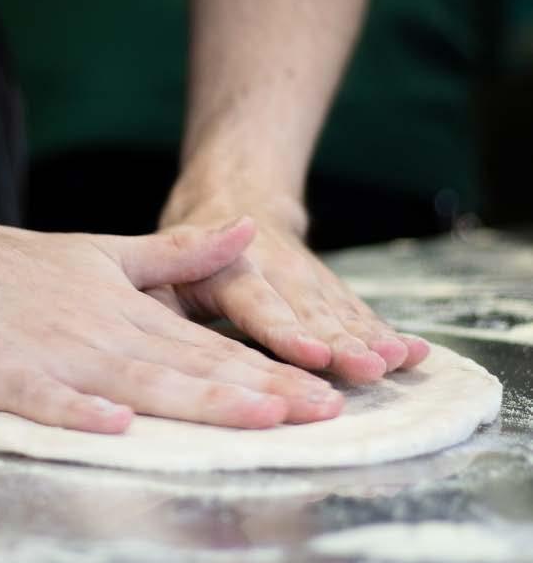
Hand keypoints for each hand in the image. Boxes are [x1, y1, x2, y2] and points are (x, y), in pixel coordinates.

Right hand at [0, 204, 344, 432]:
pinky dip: (82, 412)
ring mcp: (56, 355)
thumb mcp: (105, 254)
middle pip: (191, 367)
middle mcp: (104, 334)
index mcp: (130, 312)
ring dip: (200, 400)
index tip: (322, 392)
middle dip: (259, 391)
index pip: (210, 346)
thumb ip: (178, 254)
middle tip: (320, 413)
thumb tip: (248, 230)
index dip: (268, 370)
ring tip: (259, 416)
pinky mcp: (5, 376)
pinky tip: (119, 427)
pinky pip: (48, 399)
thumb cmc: (17, 267)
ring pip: (139, 382)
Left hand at [156, 206, 428, 383]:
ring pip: (340, 311)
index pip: (260, 304)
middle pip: (312, 312)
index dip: (286, 330)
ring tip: (400, 361)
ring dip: (371, 338)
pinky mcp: (328, 289)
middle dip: (343, 343)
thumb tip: (147, 343)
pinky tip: (415, 353)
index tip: (312, 354)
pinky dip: (386, 332)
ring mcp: (307, 279)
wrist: (236, 194)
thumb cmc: (183, 251)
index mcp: (228, 270)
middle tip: (372, 368)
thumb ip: (156, 299)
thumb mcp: (156, 269)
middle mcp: (275, 271)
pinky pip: (359, 312)